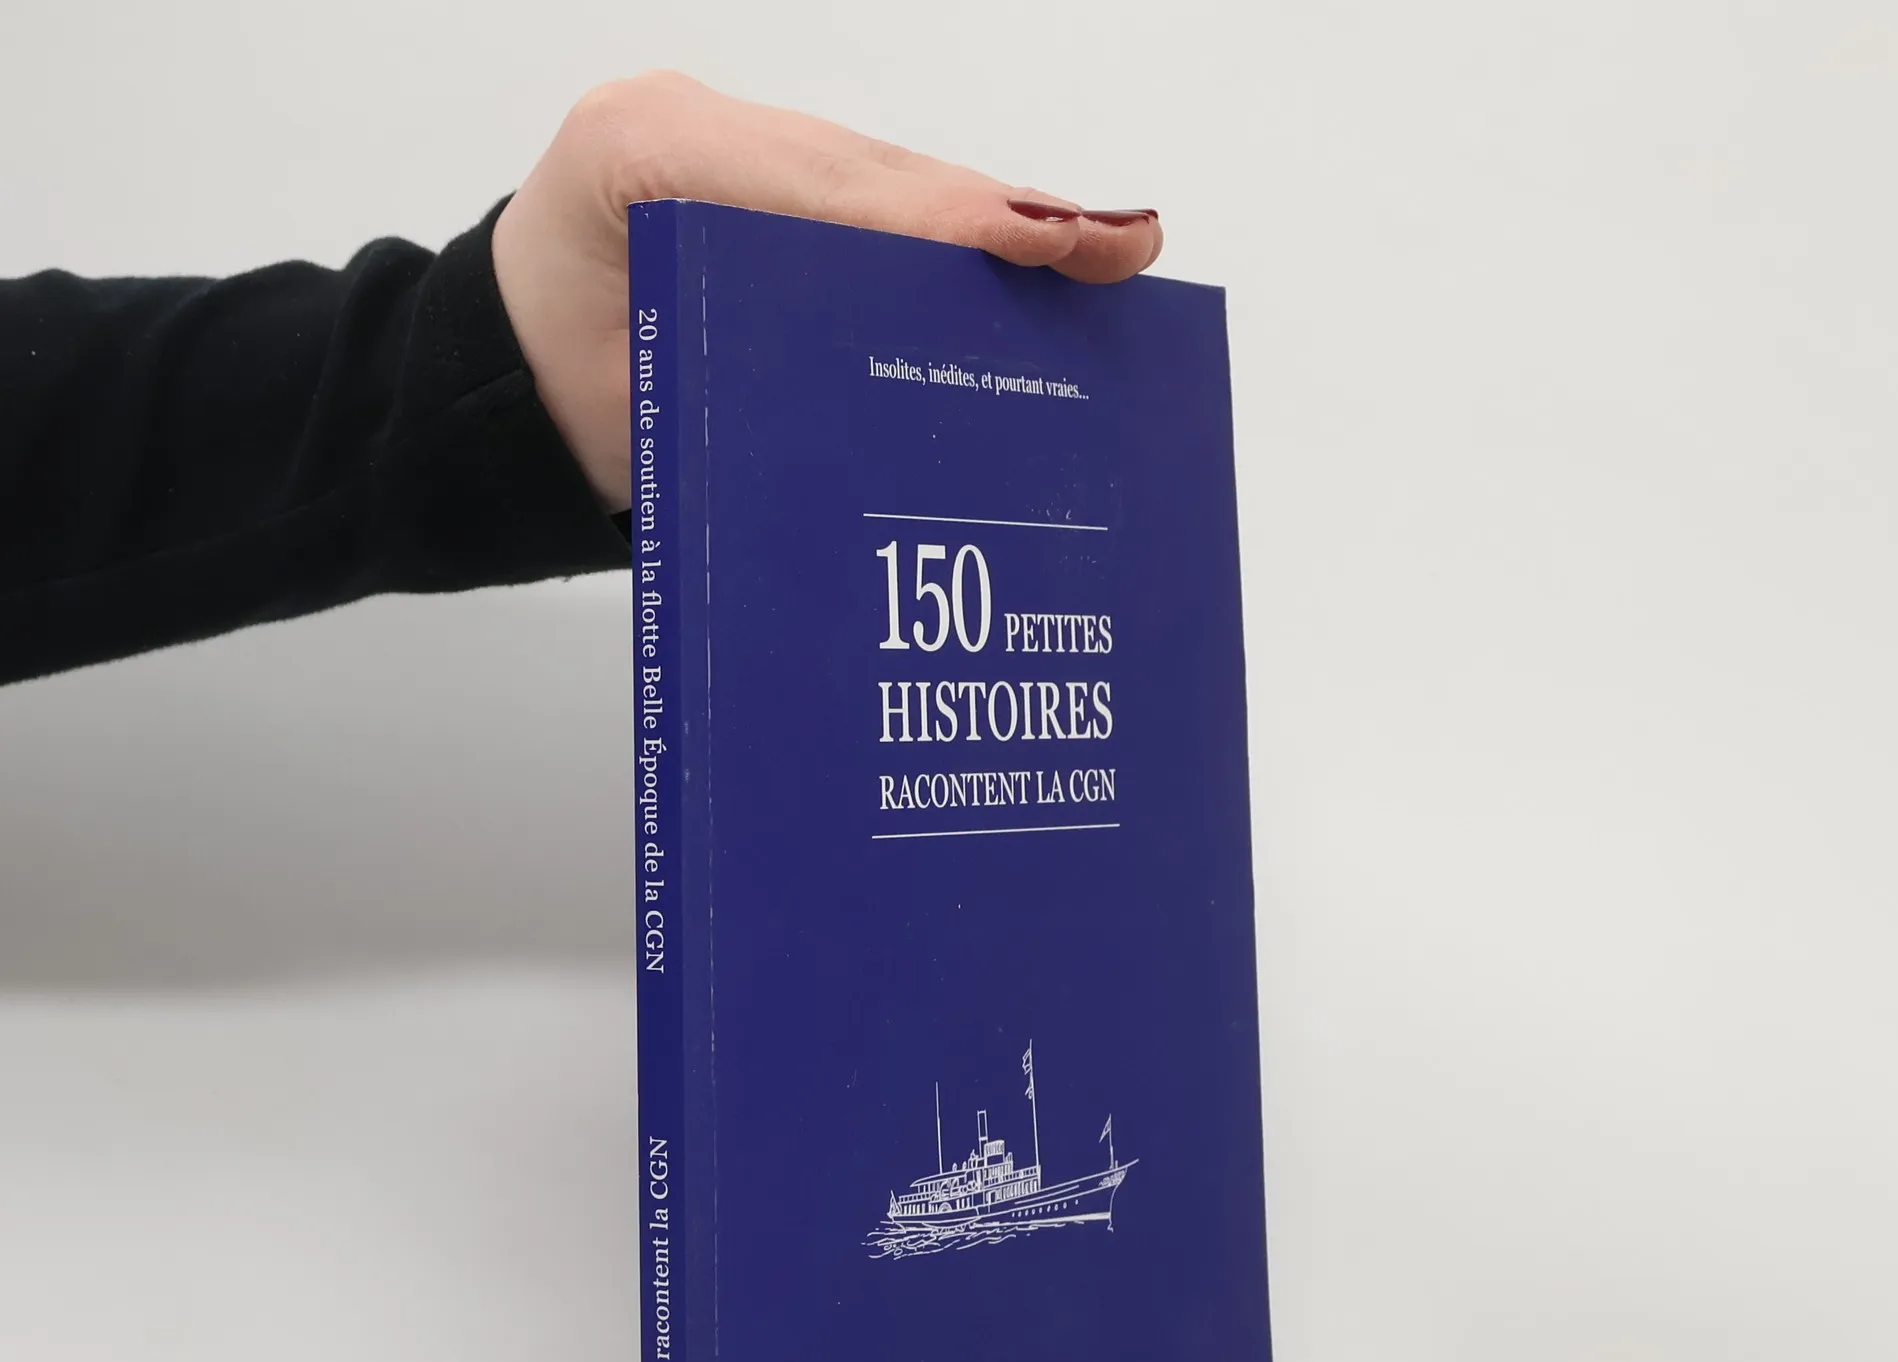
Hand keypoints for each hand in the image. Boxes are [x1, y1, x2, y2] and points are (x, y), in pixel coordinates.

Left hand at [492, 72, 1162, 510]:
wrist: (495, 385)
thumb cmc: (549, 403)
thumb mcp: (636, 409)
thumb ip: (741, 382)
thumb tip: (898, 389)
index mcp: (645, 157)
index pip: (825, 189)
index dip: (942, 221)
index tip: (1038, 244)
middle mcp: (697, 129)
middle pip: (880, 171)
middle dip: (1003, 212)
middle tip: (1115, 246)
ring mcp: (729, 142)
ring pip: (888, 176)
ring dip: (998, 216)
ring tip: (1104, 248)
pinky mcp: (756, 173)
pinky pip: (868, 192)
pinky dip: (950, 228)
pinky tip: (1034, 252)